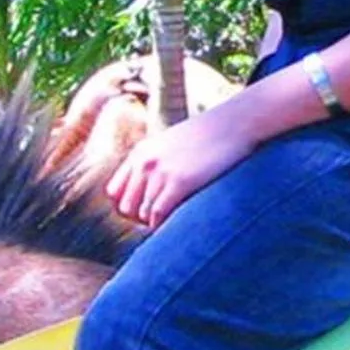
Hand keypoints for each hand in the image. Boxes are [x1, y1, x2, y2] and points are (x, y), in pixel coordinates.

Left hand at [105, 108, 260, 229]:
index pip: (114, 193)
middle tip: (161, 221)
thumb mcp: (173, 144)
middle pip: (124, 207)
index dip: (129, 206)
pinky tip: (178, 222)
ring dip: (155, 224)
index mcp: (140, 153)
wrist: (235, 123)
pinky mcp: (179, 182)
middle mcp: (144, 162)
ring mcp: (160, 172)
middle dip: (139, 220)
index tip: (148, 211)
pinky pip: (157, 215)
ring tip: (173, 222)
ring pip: (141, 214)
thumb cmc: (210, 137)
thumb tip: (153, 188)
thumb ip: (157, 161)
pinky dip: (164, 226)